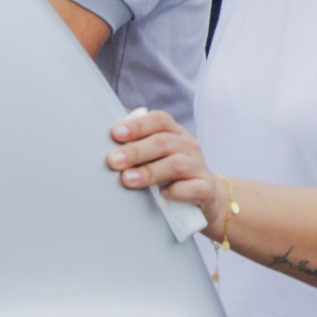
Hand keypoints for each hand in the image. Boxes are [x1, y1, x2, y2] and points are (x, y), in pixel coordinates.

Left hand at [107, 109, 220, 231]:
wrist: (209, 197)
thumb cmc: (174, 174)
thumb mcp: (159, 156)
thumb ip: (139, 144)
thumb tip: (107, 135)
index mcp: (176, 133)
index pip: (159, 120)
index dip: (138, 125)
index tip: (116, 133)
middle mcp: (189, 146)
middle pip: (163, 142)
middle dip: (135, 150)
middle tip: (113, 160)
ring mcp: (200, 167)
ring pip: (176, 164)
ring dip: (150, 171)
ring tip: (128, 179)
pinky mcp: (207, 189)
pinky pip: (194, 188)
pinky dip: (176, 191)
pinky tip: (162, 195)